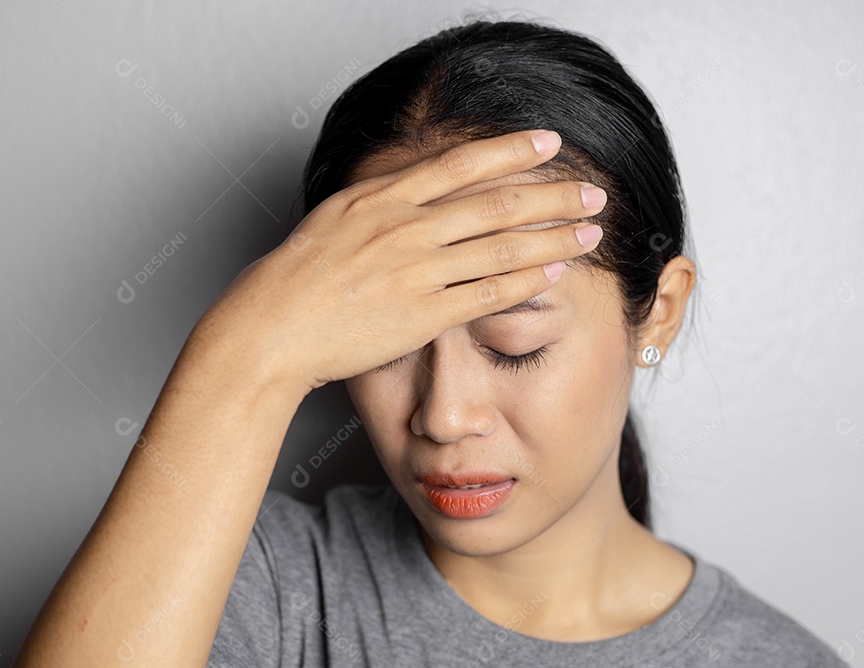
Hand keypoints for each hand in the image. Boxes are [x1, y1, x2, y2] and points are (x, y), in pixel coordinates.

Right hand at [195, 129, 605, 394]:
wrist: (270, 327)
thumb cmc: (294, 278)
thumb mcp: (333, 221)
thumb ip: (378, 206)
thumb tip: (408, 195)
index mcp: (381, 197)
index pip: (459, 164)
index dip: (511, 151)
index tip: (549, 144)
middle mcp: (404, 226)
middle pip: (495, 203)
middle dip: (553, 196)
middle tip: (593, 193)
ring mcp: (415, 269)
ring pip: (501, 247)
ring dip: (553, 238)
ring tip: (590, 233)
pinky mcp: (422, 313)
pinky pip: (488, 293)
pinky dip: (527, 281)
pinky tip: (555, 274)